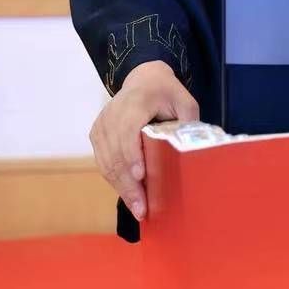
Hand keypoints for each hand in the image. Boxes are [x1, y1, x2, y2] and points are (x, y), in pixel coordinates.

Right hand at [88, 60, 198, 220]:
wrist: (142, 79)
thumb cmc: (166, 93)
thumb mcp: (185, 101)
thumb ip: (188, 122)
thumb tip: (192, 151)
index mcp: (135, 103)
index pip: (128, 131)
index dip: (132, 155)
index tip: (140, 176)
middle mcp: (112, 114)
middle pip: (116, 153)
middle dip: (129, 184)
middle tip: (142, 209)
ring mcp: (101, 126)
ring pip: (107, 162)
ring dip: (121, 188)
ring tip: (137, 209)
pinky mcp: (97, 135)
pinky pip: (103, 162)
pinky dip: (115, 181)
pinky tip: (129, 196)